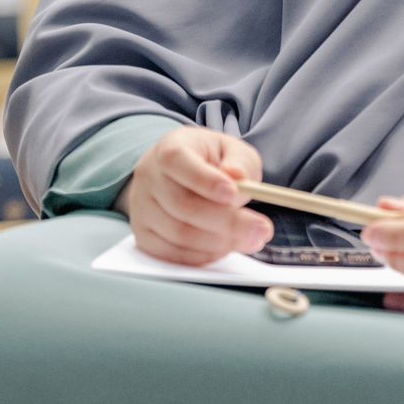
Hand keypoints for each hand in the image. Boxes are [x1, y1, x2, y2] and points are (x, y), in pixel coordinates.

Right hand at [116, 125, 271, 265]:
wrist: (176, 175)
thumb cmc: (208, 162)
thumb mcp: (230, 150)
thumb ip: (240, 162)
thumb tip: (238, 177)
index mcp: (170, 148)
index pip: (178, 161)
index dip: (205, 180)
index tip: (234, 194)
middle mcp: (149, 177)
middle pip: (183, 205)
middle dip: (227, 221)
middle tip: (261, 229)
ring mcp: (142, 208)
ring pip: (179, 234)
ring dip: (220, 242)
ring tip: (251, 239)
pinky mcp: (143, 235)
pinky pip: (172, 254)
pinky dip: (203, 256)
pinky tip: (225, 248)